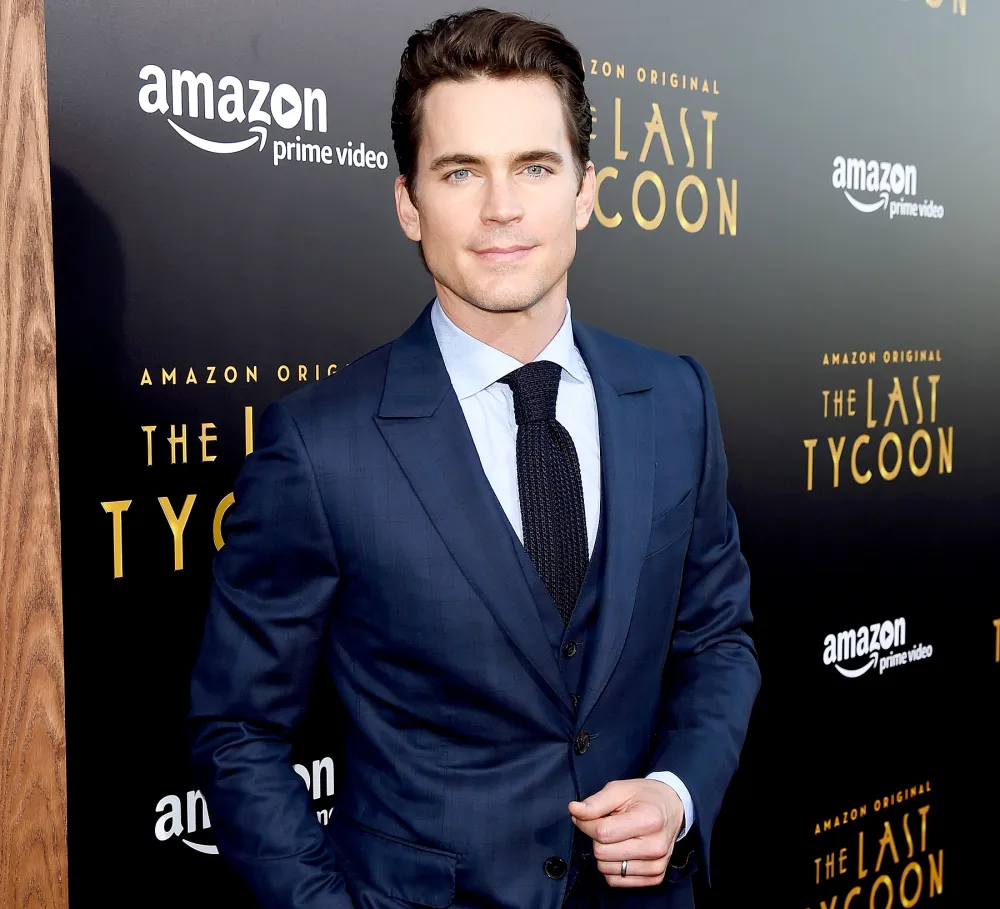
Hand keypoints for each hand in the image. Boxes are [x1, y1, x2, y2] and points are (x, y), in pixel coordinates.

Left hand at [568, 778, 684, 887]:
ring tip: (617, 836)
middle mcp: (655, 846)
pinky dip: (611, 866)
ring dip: (603, 852)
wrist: (672, 807)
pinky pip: (616, 881)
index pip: (602, 832)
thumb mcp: (619, 789)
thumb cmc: (645, 797)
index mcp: (649, 820)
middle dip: (596, 837)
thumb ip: (595, 802)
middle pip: (602, 852)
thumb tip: (574, 810)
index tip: (585, 815)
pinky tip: (620, 850)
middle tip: (607, 823)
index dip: (585, 823)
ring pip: (606, 869)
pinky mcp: (655, 877)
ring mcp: (656, 865)